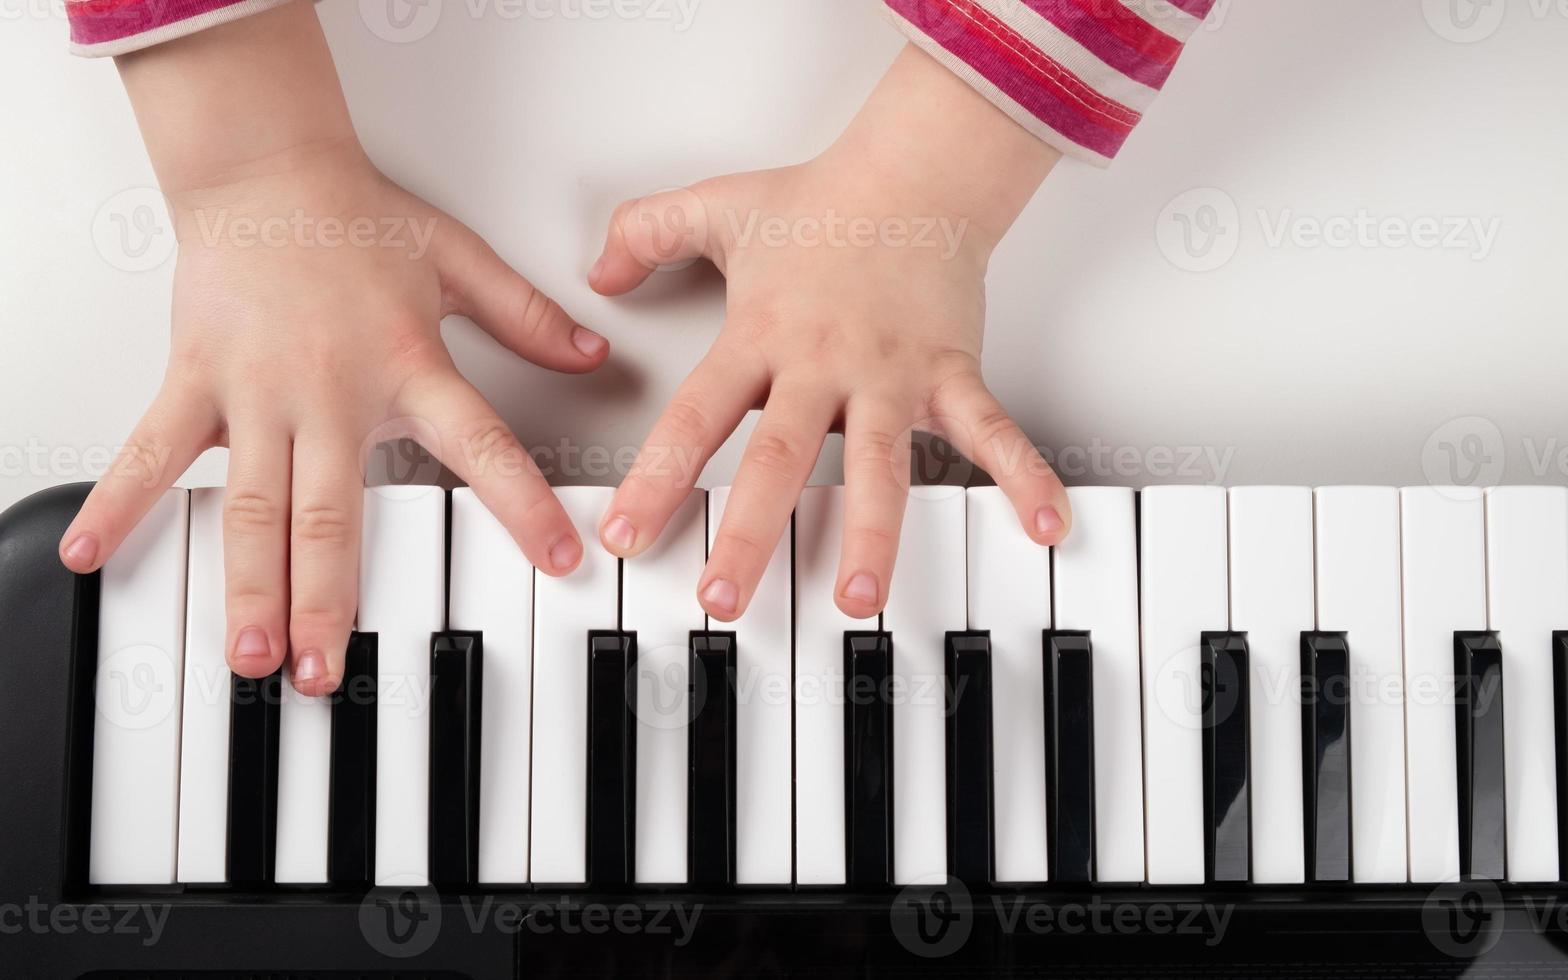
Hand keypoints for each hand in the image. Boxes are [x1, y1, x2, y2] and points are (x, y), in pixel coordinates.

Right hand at [58, 3, 607, 694]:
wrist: (263, 168)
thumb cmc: (355, 216)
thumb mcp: (460, 261)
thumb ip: (527, 317)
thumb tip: (595, 352)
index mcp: (406, 366)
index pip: (481, 446)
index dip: (522, 505)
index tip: (556, 561)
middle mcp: (329, 391)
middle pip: (333, 512)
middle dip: (330, 599)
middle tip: (327, 671)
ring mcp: (256, 392)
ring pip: (252, 506)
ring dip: (249, 585)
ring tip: (250, 652)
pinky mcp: (196, 380)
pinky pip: (152, 451)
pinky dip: (120, 502)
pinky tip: (92, 554)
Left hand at [590, 45, 1071, 621]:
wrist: (915, 169)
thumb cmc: (823, 202)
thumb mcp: (714, 207)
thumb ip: (645, 233)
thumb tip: (596, 272)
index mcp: (760, 336)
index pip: (693, 418)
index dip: (655, 479)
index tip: (625, 537)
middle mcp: (821, 364)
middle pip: (777, 458)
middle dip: (749, 533)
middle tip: (724, 599)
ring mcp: (890, 374)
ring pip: (878, 466)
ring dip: (871, 536)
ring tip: (857, 599)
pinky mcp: (950, 373)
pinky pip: (991, 432)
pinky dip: (1024, 476)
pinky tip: (1045, 525)